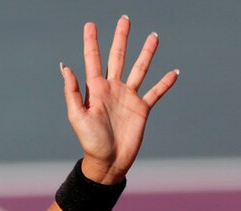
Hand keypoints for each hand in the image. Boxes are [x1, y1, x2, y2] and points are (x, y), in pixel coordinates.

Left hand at [61, 15, 178, 183]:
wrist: (108, 161)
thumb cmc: (90, 141)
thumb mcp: (77, 115)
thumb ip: (72, 91)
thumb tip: (65, 67)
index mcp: (95, 89)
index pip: (93, 59)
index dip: (91, 42)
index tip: (90, 24)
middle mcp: (113, 89)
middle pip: (118, 57)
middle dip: (121, 38)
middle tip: (124, 19)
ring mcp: (128, 97)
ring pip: (140, 69)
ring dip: (147, 53)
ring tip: (153, 36)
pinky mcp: (142, 108)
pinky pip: (156, 92)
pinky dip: (165, 82)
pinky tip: (174, 72)